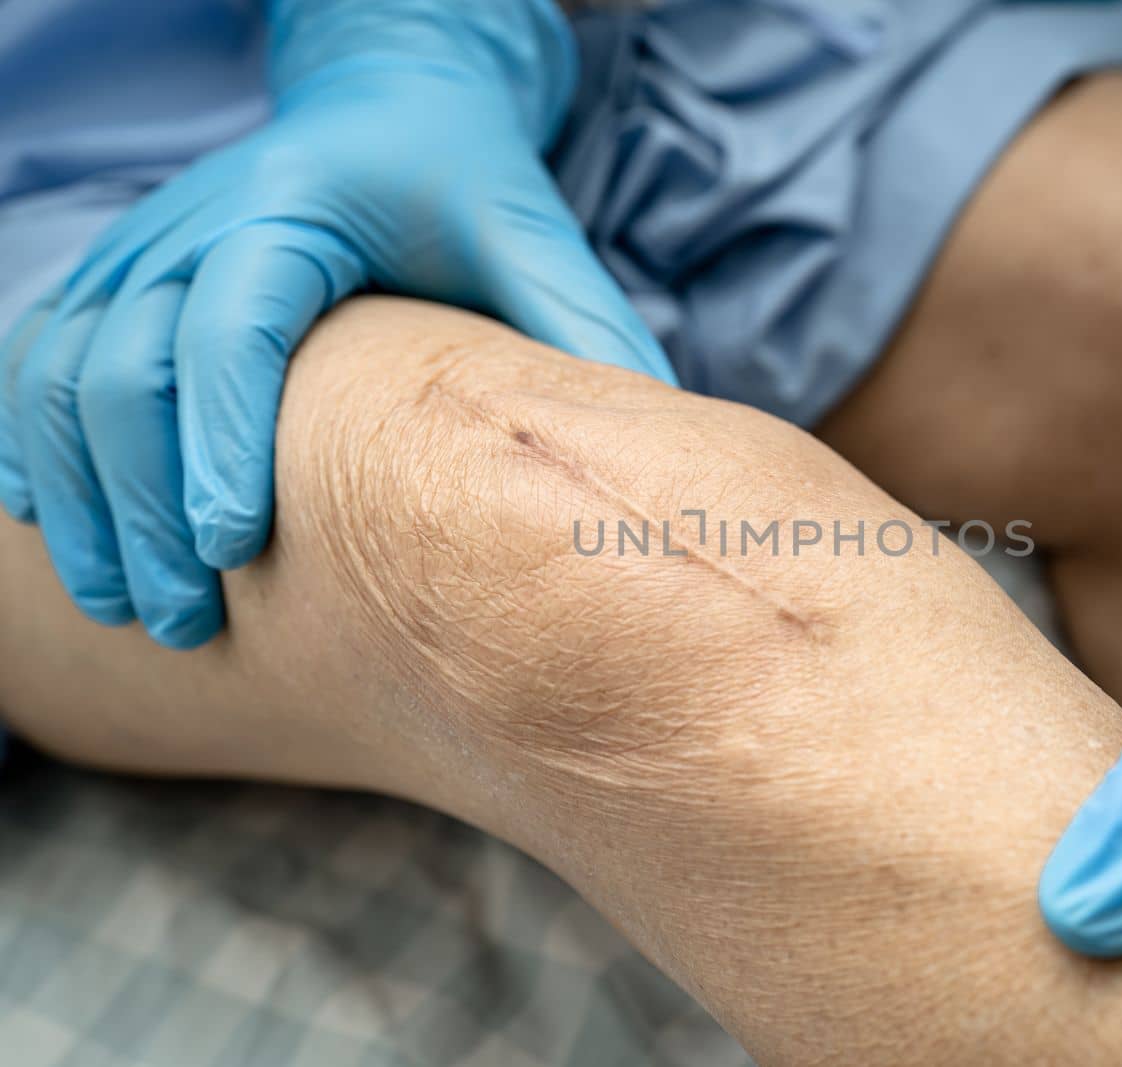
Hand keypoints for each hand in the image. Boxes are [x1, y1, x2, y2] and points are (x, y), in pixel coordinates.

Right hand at [0, 0, 672, 648]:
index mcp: (296, 207)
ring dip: (79, 497)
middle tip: (186, 621)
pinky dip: (37, 446)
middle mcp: (197, 222)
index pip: (233, 324)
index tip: (230, 547)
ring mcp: (143, 245)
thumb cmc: (463, 178)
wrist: (386, 96)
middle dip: (140, 504)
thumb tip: (651, 455)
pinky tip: (61, 529)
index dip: (220, 436)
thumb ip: (583, 330)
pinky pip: (40, 359)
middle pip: (125, 367)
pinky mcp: (120, 272)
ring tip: (124, 605)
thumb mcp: (534, 237)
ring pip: (59, 372)